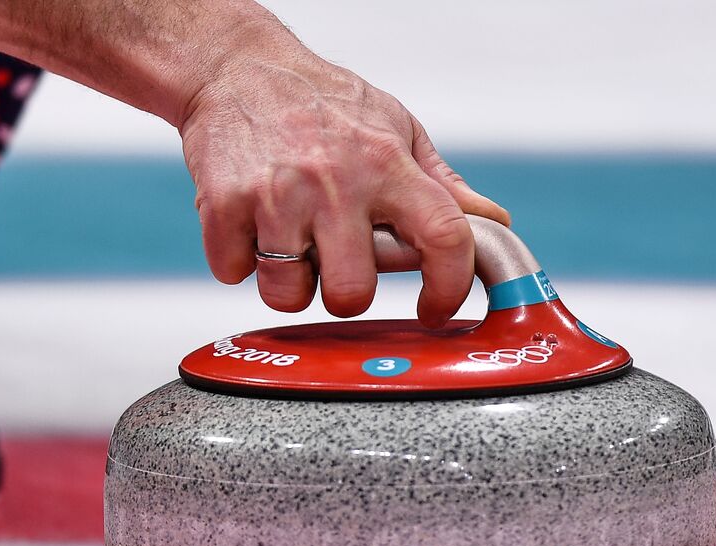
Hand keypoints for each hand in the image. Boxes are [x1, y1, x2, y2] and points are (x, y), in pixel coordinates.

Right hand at [179, 45, 509, 326]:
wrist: (236, 69)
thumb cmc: (319, 101)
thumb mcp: (392, 127)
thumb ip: (439, 183)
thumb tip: (491, 220)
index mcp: (386, 165)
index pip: (443, 237)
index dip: (448, 285)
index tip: (435, 306)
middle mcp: (335, 183)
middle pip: (352, 292)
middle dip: (345, 296)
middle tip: (336, 271)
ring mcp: (277, 197)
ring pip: (287, 294)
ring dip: (286, 283)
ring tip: (285, 244)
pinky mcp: (225, 206)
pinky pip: (233, 272)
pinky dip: (236, 260)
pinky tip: (248, 226)